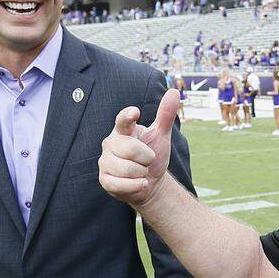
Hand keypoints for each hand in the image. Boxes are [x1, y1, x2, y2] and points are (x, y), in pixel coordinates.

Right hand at [99, 89, 180, 206]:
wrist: (149, 183)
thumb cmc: (152, 155)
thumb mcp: (161, 135)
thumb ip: (165, 115)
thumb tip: (173, 92)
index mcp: (123, 130)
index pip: (122, 121)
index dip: (127, 117)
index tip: (134, 112)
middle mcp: (110, 143)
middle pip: (130, 149)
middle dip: (146, 158)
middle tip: (147, 160)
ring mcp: (105, 161)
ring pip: (127, 169)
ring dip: (141, 173)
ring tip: (141, 172)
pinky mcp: (104, 179)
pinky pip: (121, 184)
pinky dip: (136, 186)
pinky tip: (138, 183)